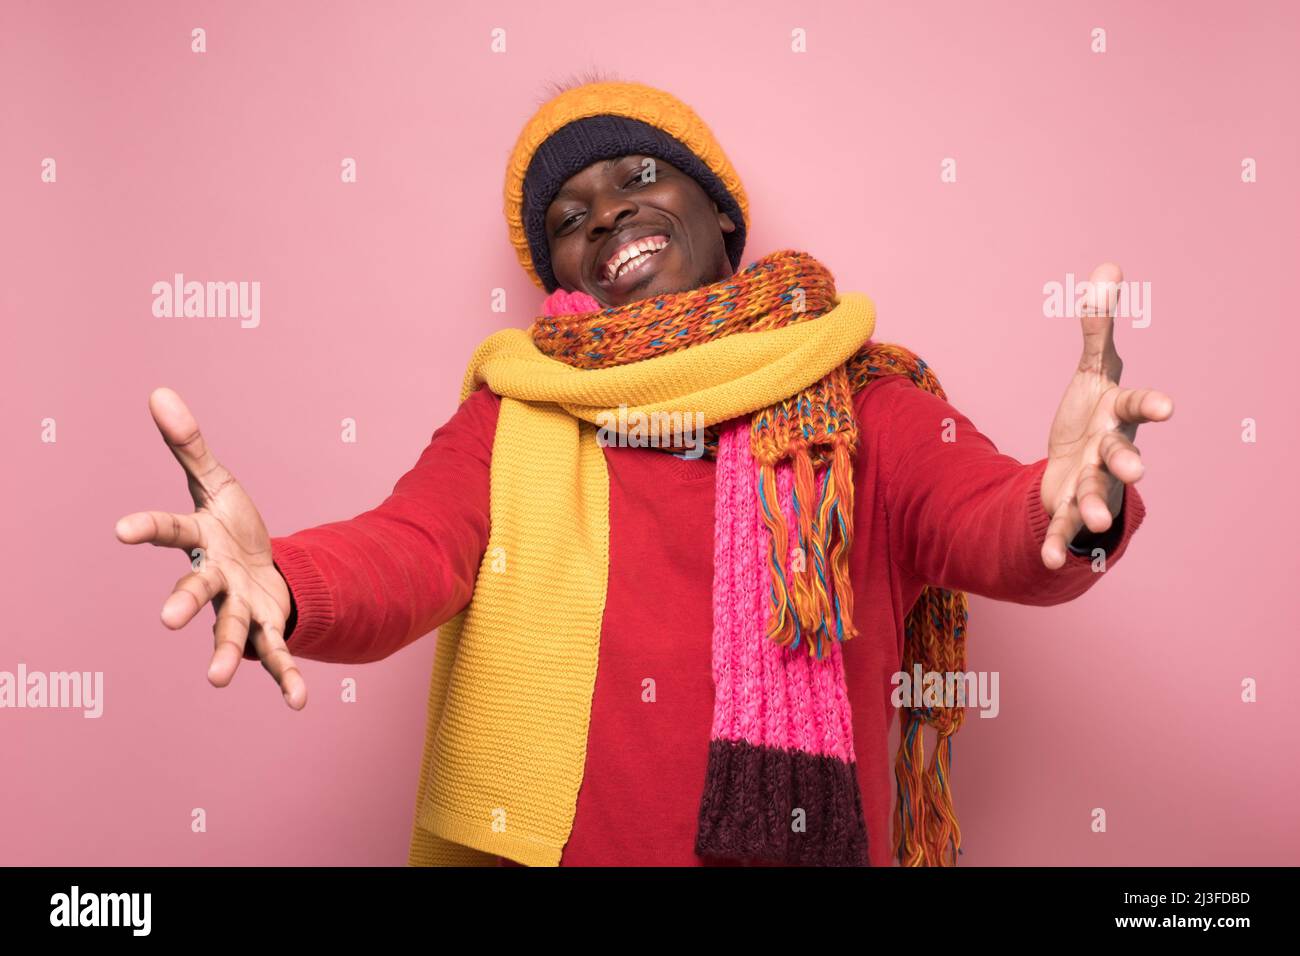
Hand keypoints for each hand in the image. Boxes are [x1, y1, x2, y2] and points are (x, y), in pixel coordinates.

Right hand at [115, 388, 306, 708]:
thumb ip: (189, 444)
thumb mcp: (216, 481)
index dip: (147, 528)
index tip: (120, 529)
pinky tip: (298, 703)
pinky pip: (276, 656)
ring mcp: (239, 607)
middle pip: (197, 590)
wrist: (259, 565)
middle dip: (183, 603)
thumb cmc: (230, 524)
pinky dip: (286, 678)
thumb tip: (159, 392)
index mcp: (201, 540)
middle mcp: (214, 579)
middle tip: (165, 620)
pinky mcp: (266, 628)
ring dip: (226, 653)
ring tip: (219, 678)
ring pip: (231, 631)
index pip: (171, 529)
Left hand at [1039, 263, 1172, 568]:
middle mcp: (1109, 450)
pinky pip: (1062, 527)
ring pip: (1095, 494)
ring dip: (1093, 508)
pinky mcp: (1068, 506)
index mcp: (1116, 415)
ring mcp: (1091, 481)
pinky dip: (1056, 544)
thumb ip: (1098, 326)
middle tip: (1138, 471)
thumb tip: (1108, 268)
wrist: (1082, 462)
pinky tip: (1047, 562)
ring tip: (1092, 521)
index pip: (1134, 405)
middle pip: (1119, 455)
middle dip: (1127, 462)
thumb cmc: (1094, 411)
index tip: (1169, 407)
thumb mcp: (1093, 370)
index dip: (1149, 404)